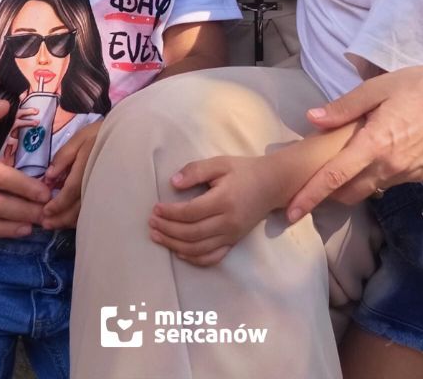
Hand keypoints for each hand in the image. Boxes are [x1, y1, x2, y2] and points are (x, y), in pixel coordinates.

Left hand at [41, 120, 102, 229]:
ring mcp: (108, 189)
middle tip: (46, 224)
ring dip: (70, 221)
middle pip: (80, 207)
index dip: (58, 203)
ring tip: (56, 225)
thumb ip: (64, 155)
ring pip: (88, 212)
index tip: (45, 211)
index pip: (72, 190)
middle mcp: (99, 181)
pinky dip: (83, 218)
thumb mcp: (81, 137)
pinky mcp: (113, 194)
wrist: (130, 136)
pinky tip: (73, 220)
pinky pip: (97, 210)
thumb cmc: (102, 135)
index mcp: (89, 164)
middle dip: (61, 218)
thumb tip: (49, 177)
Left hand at [148, 155, 280, 267]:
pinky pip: (212, 258)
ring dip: (174, 245)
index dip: (170, 213)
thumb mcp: (220, 163)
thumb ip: (196, 171)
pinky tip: (179, 251)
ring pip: (198, 249)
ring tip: (157, 236)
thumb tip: (173, 183)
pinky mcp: (234, 242)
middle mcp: (228, 222)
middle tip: (151, 223)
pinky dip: (193, 259)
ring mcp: (232, 235)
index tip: (155, 208)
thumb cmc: (243, 171)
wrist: (272, 184)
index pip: (190, 212)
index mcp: (223, 200)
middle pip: (191, 233)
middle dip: (167, 230)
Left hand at [286, 45, 422, 216]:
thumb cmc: (415, 85)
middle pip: (349, 192)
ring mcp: (408, 173)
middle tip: (311, 183)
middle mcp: (392, 165)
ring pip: (370, 190)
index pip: (335, 176)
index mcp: (376, 143)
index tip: (291, 210)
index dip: (311, 195)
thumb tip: (312, 119)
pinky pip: (389, 182)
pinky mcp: (421, 174)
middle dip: (328, 194)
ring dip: (351, 185)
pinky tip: (373, 157)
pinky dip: (375, 176)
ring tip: (340, 167)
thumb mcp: (375, 88)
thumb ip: (343, 108)